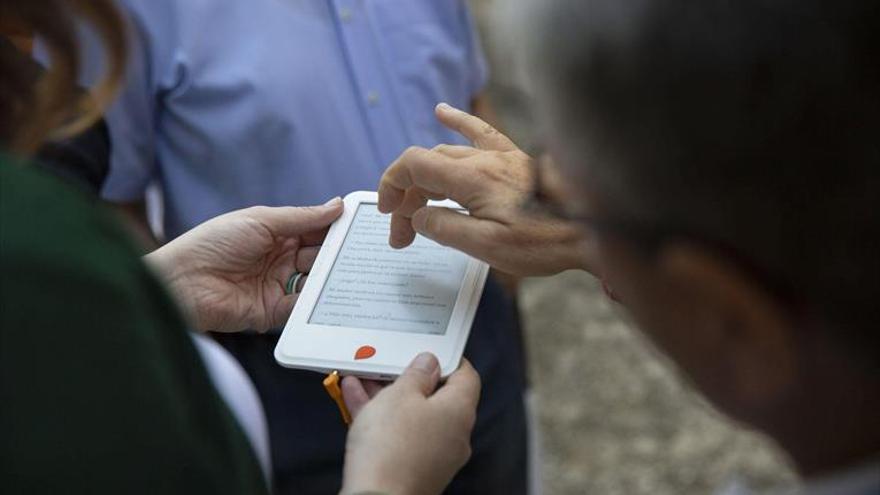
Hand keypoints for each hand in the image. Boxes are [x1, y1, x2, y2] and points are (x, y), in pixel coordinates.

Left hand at [145, 199, 342, 331]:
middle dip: (338, 254)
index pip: (314, 230)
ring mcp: (277, 285)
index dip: (335, 228)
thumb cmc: (213, 243)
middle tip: (364, 253)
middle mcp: (279, 259)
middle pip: (318, 256)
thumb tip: (337, 206)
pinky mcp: (272, 312)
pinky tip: (333, 296)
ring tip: (353, 274)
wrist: (182, 281)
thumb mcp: (261, 220)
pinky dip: (317, 302)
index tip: (360, 226)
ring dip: (330, 277)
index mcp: (276, 233)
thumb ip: (302, 217)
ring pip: (314, 281)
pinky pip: (302, 307)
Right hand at [340, 353, 479, 494]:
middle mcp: (453, 435)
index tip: (430, 348)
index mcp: (459, 411)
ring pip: (412, 416)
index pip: (466, 376)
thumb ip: (416, 375)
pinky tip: (355, 399)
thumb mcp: (400, 395)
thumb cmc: (391, 448)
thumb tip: (429, 364)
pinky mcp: (413, 470)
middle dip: (407, 378)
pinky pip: (400, 436)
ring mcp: (434, 456)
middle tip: (387, 363)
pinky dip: (381, 418)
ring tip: (362, 377)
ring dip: (387, 396)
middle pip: (435, 397)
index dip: (448, 359)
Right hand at [377, 103, 591, 276]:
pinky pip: (481, 134)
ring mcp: (500, 157)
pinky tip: (443, 112)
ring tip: (416, 204)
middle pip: (427, 166)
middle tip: (404, 233)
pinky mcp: (514, 160)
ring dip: (425, 177)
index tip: (388, 213)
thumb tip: (419, 216)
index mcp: (472, 180)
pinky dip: (459, 123)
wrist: (592, 230)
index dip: (391, 185)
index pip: (414, 165)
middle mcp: (483, 160)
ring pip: (448, 154)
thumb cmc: (544, 241)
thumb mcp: (487, 246)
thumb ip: (446, 228)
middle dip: (407, 196)